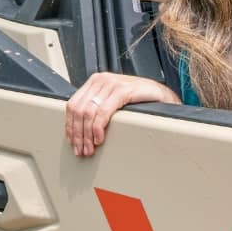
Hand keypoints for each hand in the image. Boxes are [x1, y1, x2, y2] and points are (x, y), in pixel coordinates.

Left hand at [64, 72, 178, 157]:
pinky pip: (103, 112)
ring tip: (90, 149)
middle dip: (77, 134)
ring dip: (86, 135)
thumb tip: (78, 128)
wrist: (161, 95)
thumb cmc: (138, 100)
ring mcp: (111, 83)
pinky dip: (98, 128)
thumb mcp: (112, 101)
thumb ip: (97, 107)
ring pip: (88, 112)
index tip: (72, 142)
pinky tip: (99, 139)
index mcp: (95, 81)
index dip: (70, 126)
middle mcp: (101, 80)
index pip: (72, 105)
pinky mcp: (122, 90)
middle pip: (78, 110)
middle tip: (81, 150)